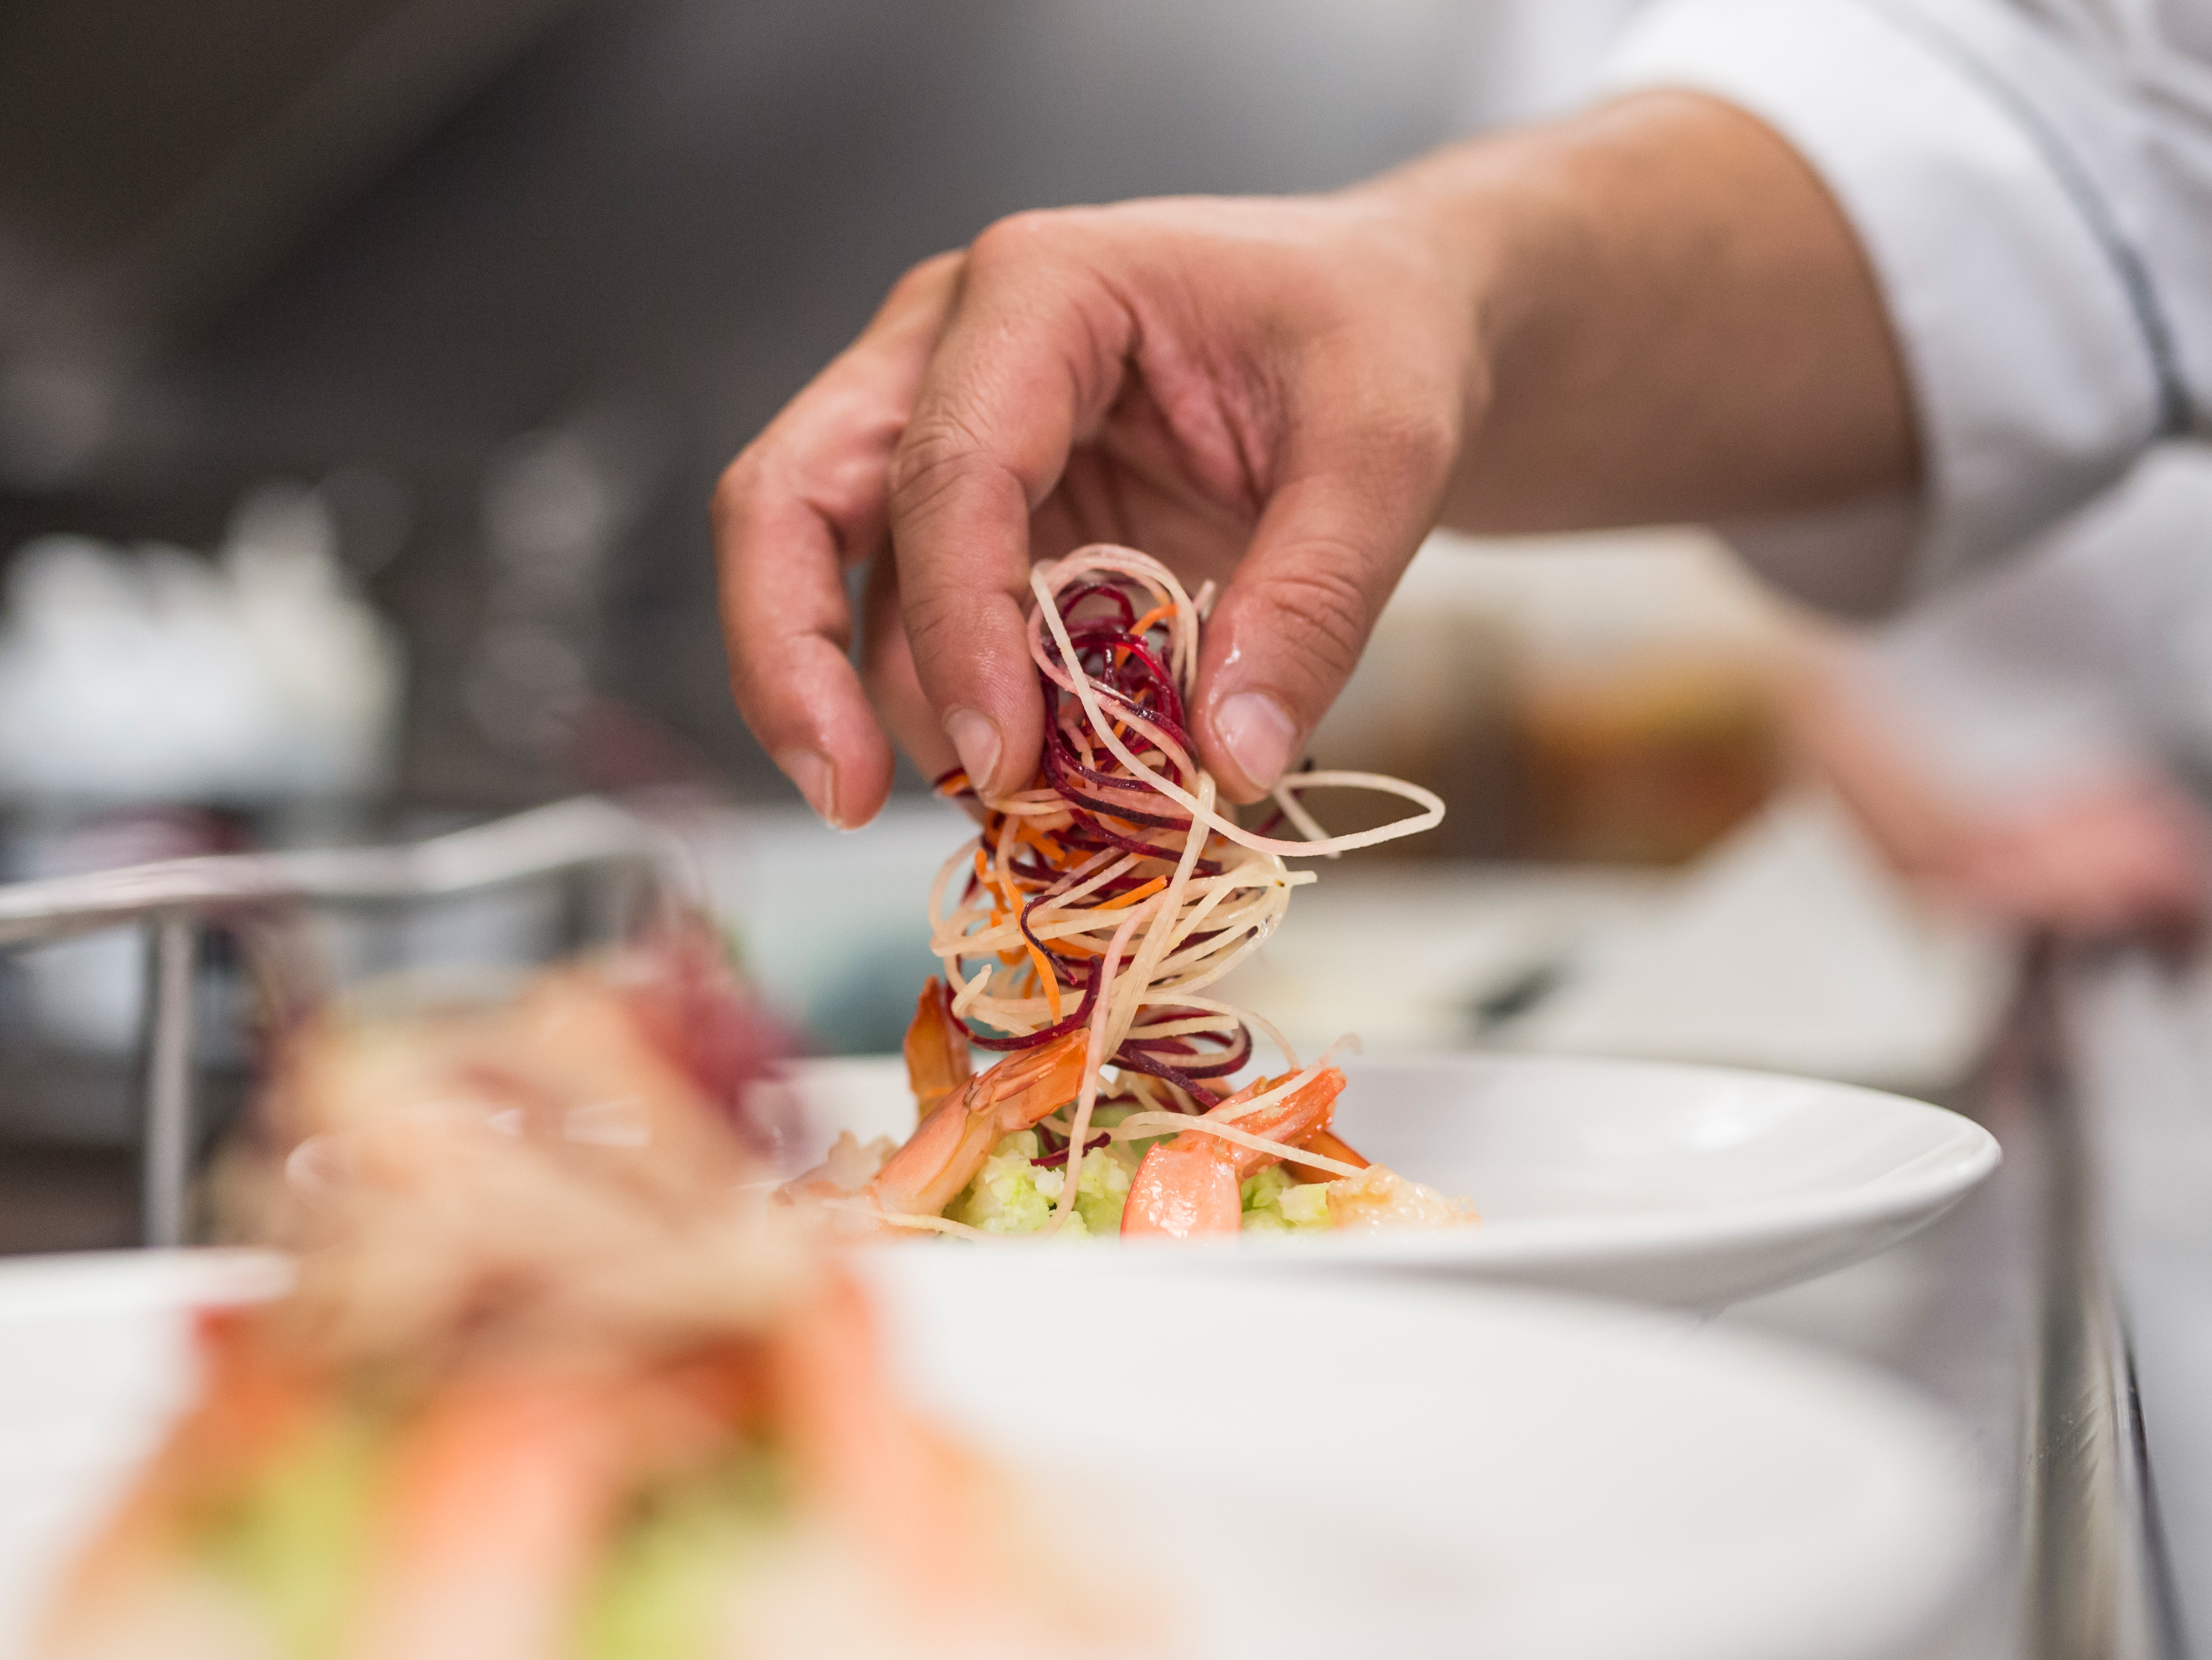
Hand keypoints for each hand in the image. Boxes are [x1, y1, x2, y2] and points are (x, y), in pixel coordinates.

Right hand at [715, 96, 1914, 825]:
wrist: (1420, 334)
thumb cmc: (1401, 339)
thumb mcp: (1395, 444)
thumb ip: (1311, 594)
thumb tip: (1222, 768)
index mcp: (1040, 289)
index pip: (942, 463)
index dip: (944, 621)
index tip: (993, 761)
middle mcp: (958, 353)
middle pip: (791, 492)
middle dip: (800, 653)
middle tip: (853, 796)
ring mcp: (950, 439)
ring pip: (813, 559)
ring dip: (849, 696)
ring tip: (921, 818)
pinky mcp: (978, 524)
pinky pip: (898, 619)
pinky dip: (920, 713)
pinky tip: (984, 795)